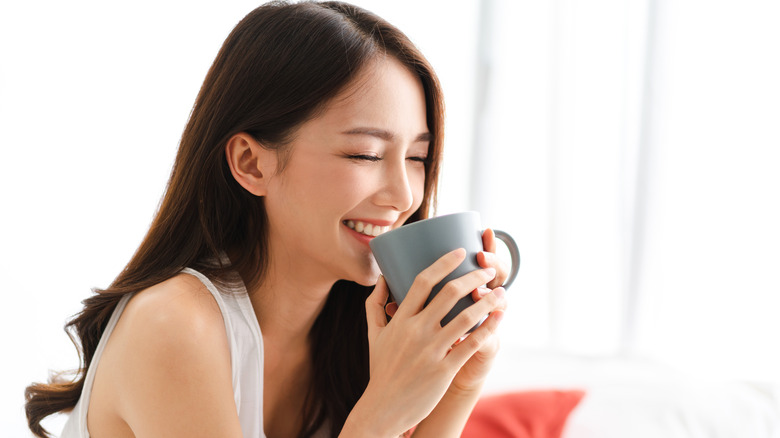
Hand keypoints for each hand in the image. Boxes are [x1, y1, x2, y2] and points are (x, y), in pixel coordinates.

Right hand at [352, 249, 504, 436]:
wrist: (383, 408)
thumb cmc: (381, 369)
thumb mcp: (373, 334)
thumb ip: (375, 304)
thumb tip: (383, 277)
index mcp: (401, 319)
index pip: (423, 281)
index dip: (444, 262)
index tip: (460, 251)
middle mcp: (416, 331)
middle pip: (449, 293)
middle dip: (473, 277)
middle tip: (489, 270)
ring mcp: (431, 350)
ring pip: (465, 316)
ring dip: (487, 301)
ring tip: (502, 293)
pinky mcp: (444, 369)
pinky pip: (471, 343)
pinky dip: (488, 328)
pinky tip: (499, 318)